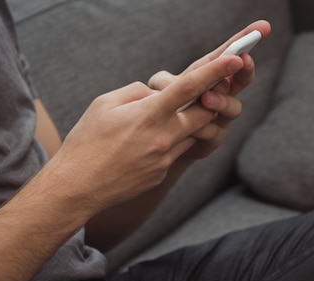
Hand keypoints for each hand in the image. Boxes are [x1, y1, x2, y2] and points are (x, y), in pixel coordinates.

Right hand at [53, 55, 244, 213]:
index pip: (189, 88)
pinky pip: (177, 151)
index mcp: (148, 115)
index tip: (234, 60)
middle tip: (207, 92)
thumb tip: (156, 92)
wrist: (78, 187)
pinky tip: (143, 145)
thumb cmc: (86, 141)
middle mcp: (163, 138)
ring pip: (192, 134)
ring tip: (156, 122)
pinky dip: (170, 141)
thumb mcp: (104, 104)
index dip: (215, 72)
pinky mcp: (162, 173)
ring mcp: (165, 159)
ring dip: (186, 123)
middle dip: (210, 100)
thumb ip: (136, 92)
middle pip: (204, 114)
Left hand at [148, 20, 270, 159]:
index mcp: (209, 75)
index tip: (263, 27)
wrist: (159, 143)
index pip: (228, 54)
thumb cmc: (161, 109)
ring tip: (206, 98)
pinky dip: (203, 128)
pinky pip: (214, 132)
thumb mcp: (159, 90)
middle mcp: (222, 94)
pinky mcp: (213, 139)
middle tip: (241, 61)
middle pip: (242, 79)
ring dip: (222, 100)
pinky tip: (192, 129)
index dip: (245, 39)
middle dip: (244, 70)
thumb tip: (167, 85)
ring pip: (233, 108)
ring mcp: (220, 118)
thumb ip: (163, 83)